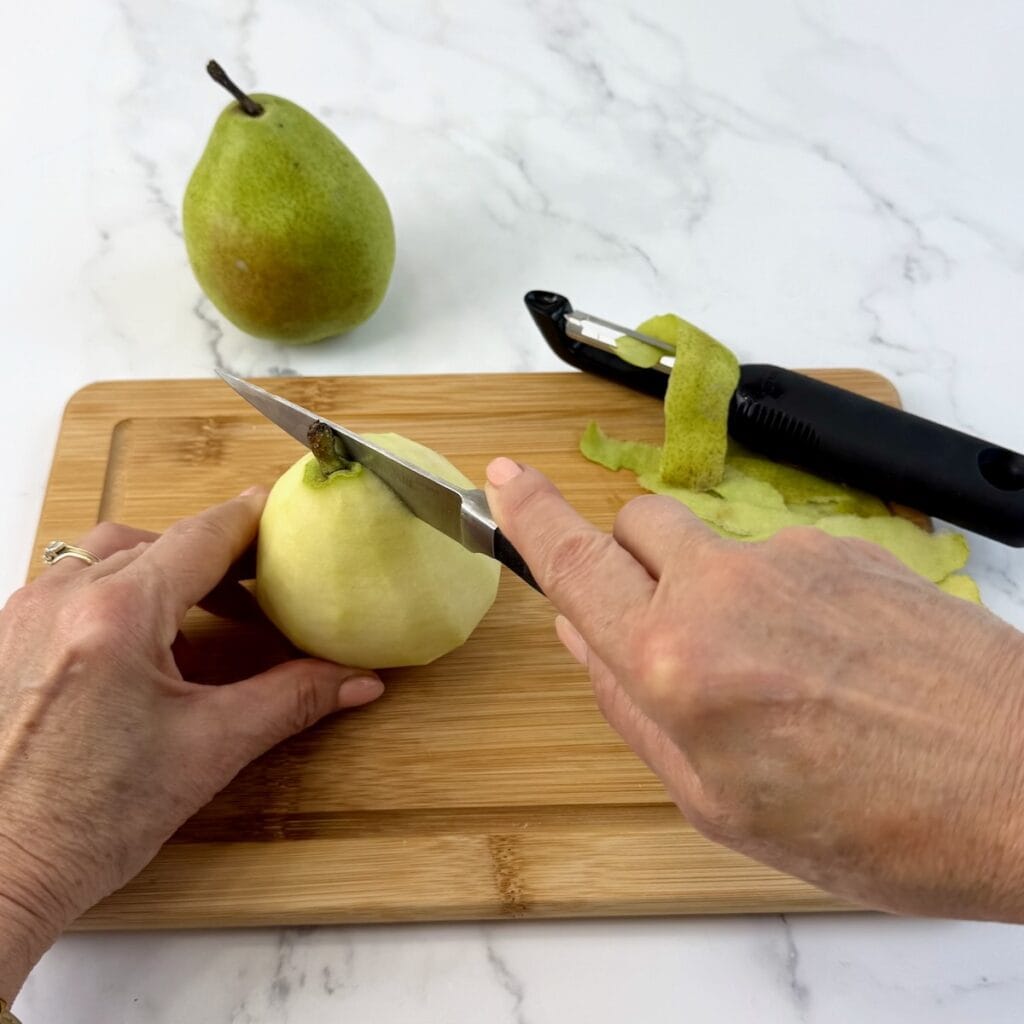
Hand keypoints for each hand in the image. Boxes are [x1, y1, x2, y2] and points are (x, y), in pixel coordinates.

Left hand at [0, 489, 382, 999]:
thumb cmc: (85, 823)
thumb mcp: (210, 750)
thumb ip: (291, 700)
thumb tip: (354, 680)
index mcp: (117, 616)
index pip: (201, 536)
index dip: (250, 519)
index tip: (283, 510)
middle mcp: (62, 600)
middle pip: (156, 539)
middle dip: (214, 553)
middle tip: (258, 578)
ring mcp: (23, 617)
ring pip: (108, 556)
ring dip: (163, 569)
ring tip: (204, 609)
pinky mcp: (6, 639)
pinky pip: (72, 586)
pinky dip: (119, 592)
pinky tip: (145, 642)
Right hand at [485, 457, 1023, 920]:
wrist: (1023, 780)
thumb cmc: (872, 823)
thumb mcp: (719, 804)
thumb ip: (631, 712)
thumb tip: (583, 639)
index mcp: (676, 665)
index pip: (576, 565)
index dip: (529, 517)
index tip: (502, 480)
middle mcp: (724, 590)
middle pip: (636, 527)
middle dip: (630, 564)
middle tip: (663, 629)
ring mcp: (791, 557)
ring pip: (708, 541)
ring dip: (707, 585)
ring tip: (773, 670)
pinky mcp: (847, 545)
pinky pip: (777, 553)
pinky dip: (775, 592)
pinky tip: (829, 658)